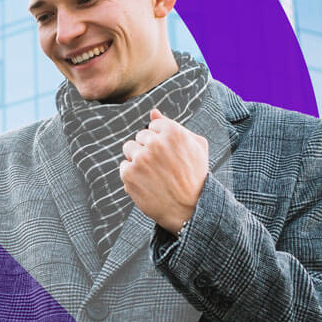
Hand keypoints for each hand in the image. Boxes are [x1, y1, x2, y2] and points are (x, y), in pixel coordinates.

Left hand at [119, 108, 208, 234]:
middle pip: (140, 137)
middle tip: (163, 168)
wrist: (191, 209)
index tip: (170, 156)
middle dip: (149, 150)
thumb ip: (173, 125)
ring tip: (154, 175)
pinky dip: (132, 175)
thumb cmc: (195, 176)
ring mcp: (141, 159)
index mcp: (173, 132)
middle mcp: (155, 143)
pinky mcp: (129, 174)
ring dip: (138, 160)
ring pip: (129, 149)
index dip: (161, 141)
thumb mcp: (196, 146)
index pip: (153, 126)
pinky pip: (124, 166)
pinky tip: (147, 184)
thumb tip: (152, 112)